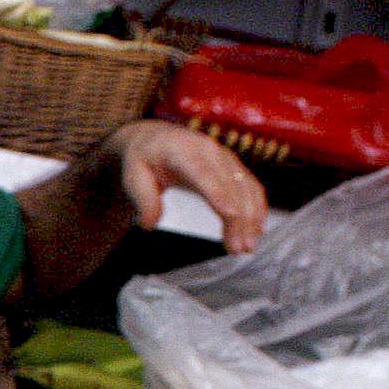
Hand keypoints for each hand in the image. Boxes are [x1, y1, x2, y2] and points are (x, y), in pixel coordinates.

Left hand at [108, 120, 267, 253]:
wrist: (155, 139)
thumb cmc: (143, 159)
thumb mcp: (132, 176)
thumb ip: (142, 199)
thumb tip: (149, 225)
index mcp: (182, 151)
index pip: (202, 173)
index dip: (218, 193)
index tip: (230, 214)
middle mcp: (209, 152)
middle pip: (230, 186)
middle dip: (239, 218)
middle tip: (238, 249)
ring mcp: (225, 158)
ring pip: (246, 189)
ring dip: (251, 219)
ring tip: (247, 248)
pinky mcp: (234, 168)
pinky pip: (251, 188)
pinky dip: (256, 210)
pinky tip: (256, 232)